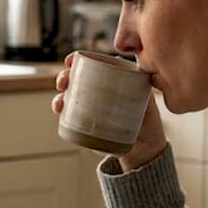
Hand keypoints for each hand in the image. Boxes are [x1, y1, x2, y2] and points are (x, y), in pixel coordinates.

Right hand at [52, 52, 167, 171]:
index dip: (77, 60)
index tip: (70, 61)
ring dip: (59, 96)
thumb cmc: (147, 117)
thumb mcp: (146, 96)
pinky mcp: (86, 125)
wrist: (145, 146)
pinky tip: (60, 110)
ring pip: (69, 98)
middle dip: (64, 77)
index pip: (90, 66)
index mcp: (109, 80)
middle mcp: (96, 92)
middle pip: (75, 80)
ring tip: (60, 102)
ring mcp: (89, 108)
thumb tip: (132, 67)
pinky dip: (62, 111)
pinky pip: (70, 116)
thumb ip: (140, 81)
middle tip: (63, 81)